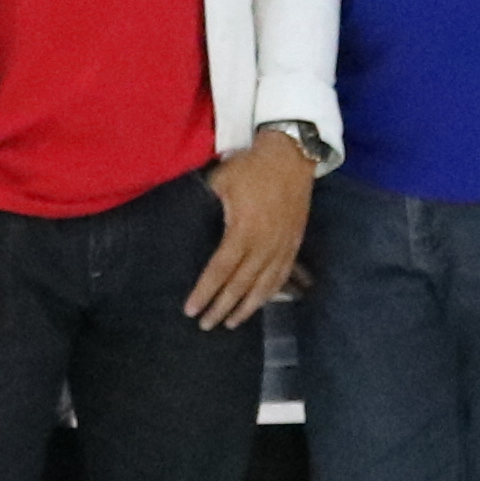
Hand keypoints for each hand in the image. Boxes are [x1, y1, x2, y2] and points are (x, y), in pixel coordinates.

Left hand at [184, 130, 314, 327]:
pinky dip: (269, 294)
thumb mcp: (220, 181)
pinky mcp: (294, 244)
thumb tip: (185, 220)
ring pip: (263, 286)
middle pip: (240, 285)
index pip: (220, 270)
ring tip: (230, 323)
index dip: (205, 292)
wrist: (291, 156)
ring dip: (246, 307)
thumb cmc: (251, 167)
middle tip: (205, 324)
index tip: (191, 309)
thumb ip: (205, 205)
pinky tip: (259, 304)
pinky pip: (281, 277)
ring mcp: (282, 247)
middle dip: (221, 307)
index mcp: (243, 231)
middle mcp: (264, 245)